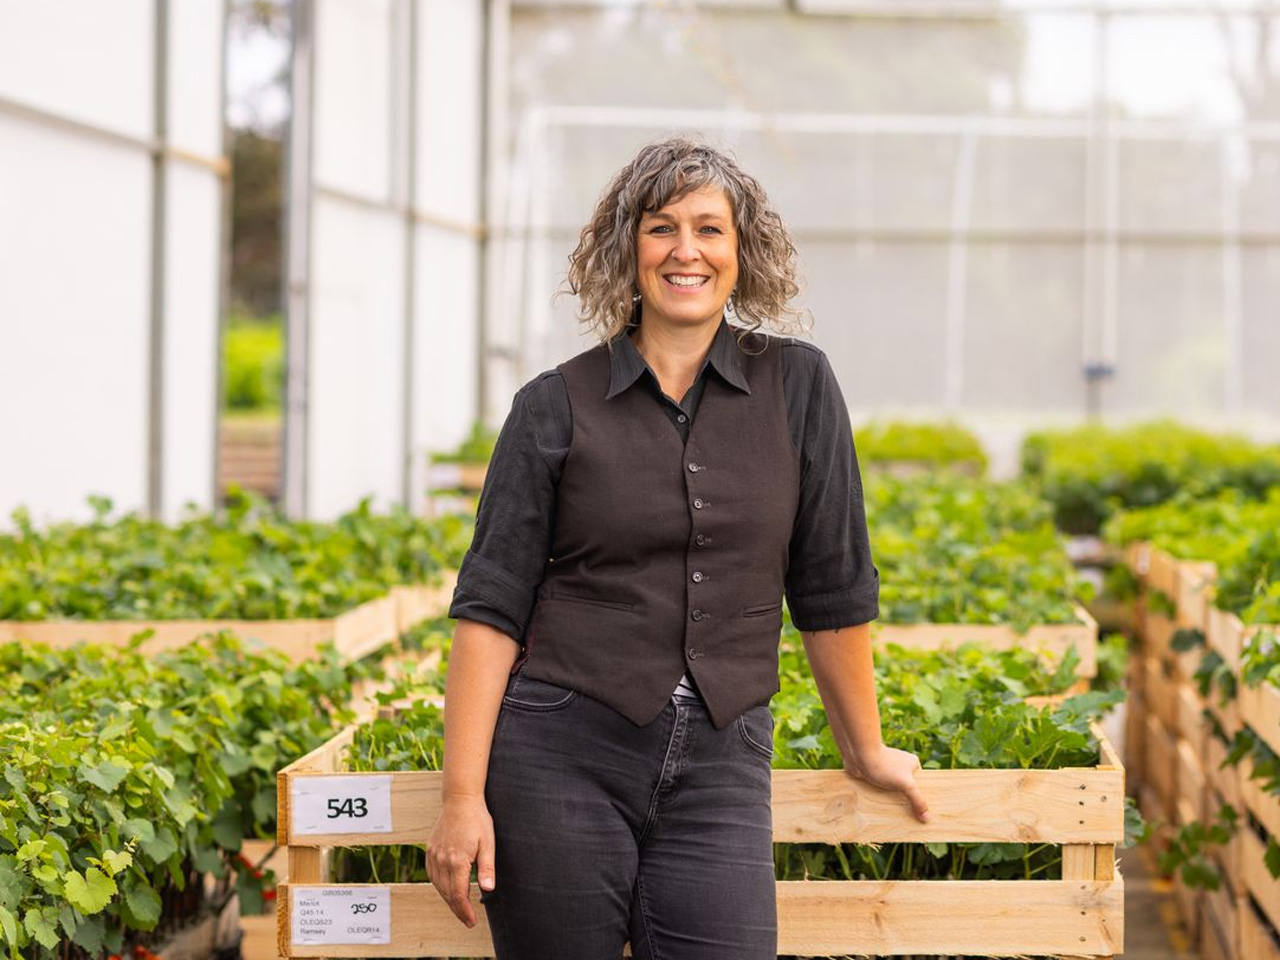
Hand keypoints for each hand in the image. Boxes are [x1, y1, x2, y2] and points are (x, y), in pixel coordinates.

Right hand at [426, 796, 495, 927]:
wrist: (460, 800)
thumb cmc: (477, 820)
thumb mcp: (488, 843)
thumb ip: (487, 867)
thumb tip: (488, 889)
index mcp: (457, 860)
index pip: (458, 895)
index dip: (465, 911)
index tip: (471, 921)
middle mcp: (442, 860)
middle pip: (447, 894)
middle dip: (458, 909)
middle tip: (468, 920)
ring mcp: (433, 855)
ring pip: (438, 886)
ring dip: (448, 899)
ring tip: (460, 907)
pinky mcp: (430, 850)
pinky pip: (432, 875)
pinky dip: (439, 885)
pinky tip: (447, 889)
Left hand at [843, 744, 929, 822]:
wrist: (858, 754)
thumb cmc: (884, 765)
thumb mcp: (906, 784)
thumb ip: (917, 800)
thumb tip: (927, 818)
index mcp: (912, 764)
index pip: (921, 785)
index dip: (921, 798)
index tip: (923, 815)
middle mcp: (900, 766)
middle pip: (906, 789)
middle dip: (906, 802)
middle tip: (909, 821)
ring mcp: (887, 771)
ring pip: (892, 791)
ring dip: (891, 801)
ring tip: (895, 820)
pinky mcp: (874, 775)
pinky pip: (880, 790)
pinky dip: (880, 798)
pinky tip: (881, 812)